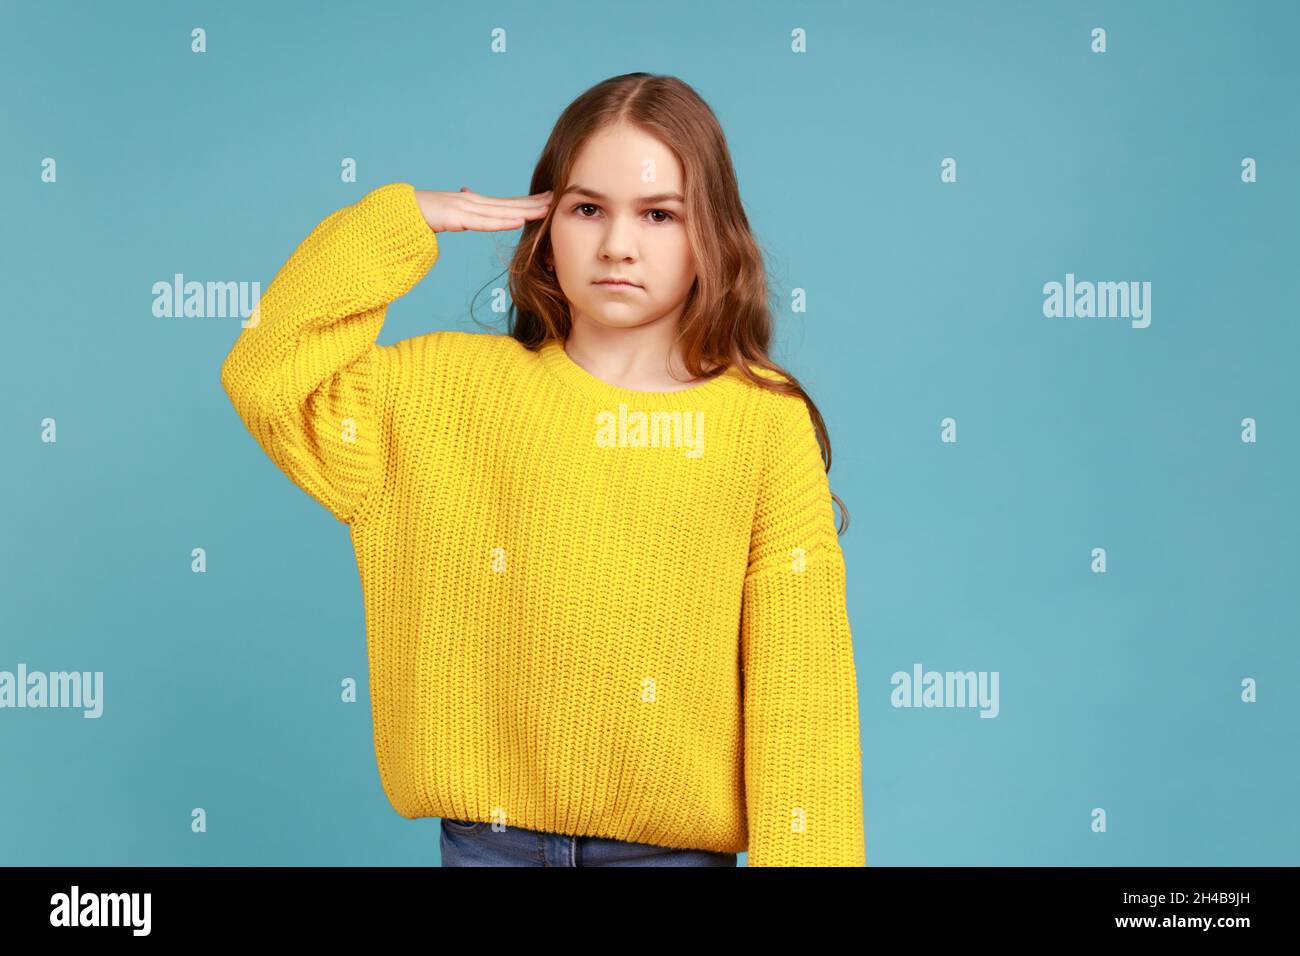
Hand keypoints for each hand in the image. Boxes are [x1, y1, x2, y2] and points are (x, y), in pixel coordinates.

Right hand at [413, 186, 552, 233]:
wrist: (402, 211)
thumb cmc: (425, 212)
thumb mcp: (450, 212)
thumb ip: (462, 208)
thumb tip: (467, 192)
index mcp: (474, 202)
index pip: (508, 202)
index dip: (529, 201)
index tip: (549, 198)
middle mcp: (474, 202)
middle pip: (510, 204)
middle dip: (535, 203)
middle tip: (558, 199)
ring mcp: (466, 208)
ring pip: (502, 211)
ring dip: (525, 211)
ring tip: (546, 211)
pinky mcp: (456, 218)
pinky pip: (484, 222)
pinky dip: (502, 222)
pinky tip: (519, 221)